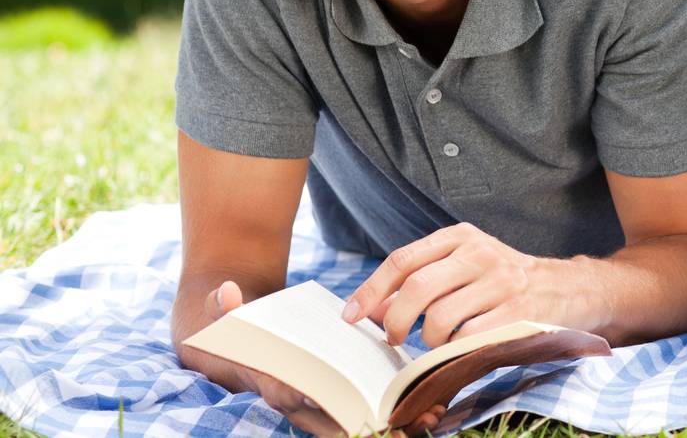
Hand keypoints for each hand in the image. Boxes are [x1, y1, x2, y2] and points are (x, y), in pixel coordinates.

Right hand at [202, 281, 446, 435]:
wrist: (240, 348)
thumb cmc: (239, 334)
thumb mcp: (230, 320)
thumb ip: (225, 309)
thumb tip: (226, 293)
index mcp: (276, 383)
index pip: (298, 399)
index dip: (324, 407)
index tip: (356, 410)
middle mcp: (299, 402)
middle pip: (335, 422)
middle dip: (369, 427)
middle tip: (407, 428)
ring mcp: (319, 405)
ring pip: (357, 424)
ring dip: (391, 426)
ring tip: (428, 420)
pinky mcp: (337, 399)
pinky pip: (366, 414)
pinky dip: (393, 416)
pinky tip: (426, 413)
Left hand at [342, 223, 593, 348]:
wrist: (569, 288)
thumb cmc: (506, 281)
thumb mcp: (467, 265)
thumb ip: (424, 278)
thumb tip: (373, 307)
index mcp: (461, 237)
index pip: (403, 260)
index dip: (371, 291)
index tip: (351, 316)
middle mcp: (480, 253)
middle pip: (416, 289)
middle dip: (393, 322)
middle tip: (391, 339)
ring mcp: (500, 281)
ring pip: (439, 318)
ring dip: (427, 341)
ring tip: (435, 342)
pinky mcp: (517, 311)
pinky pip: (467, 338)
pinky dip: (453, 351)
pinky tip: (460, 347)